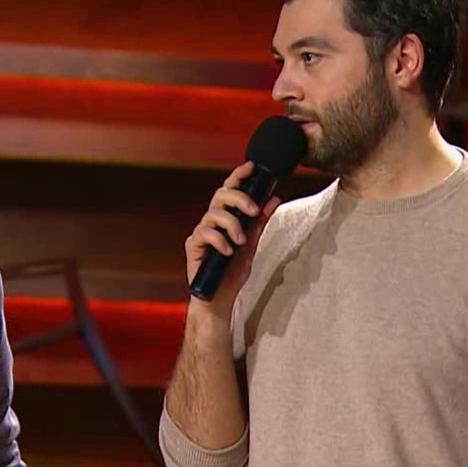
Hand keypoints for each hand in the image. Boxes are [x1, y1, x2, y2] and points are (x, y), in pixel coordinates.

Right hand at [184, 161, 281, 317]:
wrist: (219, 299)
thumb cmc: (232, 273)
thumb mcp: (252, 245)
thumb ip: (260, 222)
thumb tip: (273, 198)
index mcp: (226, 218)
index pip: (230, 190)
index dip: (239, 175)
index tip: (252, 167)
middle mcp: (212, 222)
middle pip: (221, 195)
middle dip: (239, 198)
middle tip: (253, 210)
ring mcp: (202, 232)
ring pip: (214, 213)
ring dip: (232, 224)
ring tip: (241, 241)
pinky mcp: (193, 246)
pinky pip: (205, 234)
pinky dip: (220, 241)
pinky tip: (228, 252)